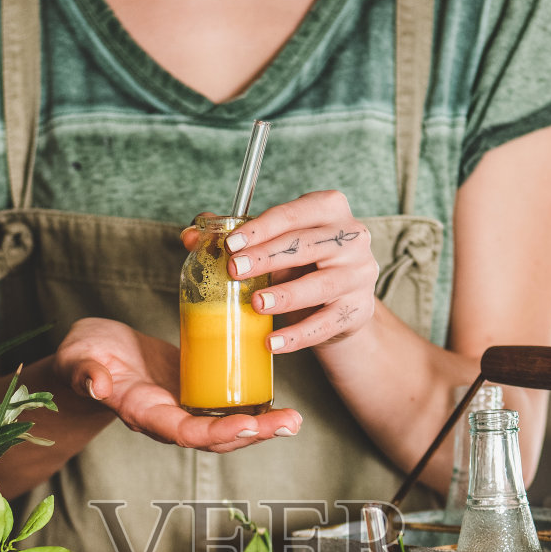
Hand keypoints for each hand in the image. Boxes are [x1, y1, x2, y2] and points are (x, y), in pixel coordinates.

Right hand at [54, 317, 300, 451]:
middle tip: (290, 422)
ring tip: (294, 418)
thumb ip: (84, 374)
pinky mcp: (195, 391)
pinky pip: (227, 404)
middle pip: (217, 437)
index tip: (248, 425)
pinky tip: (279, 399)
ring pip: (228, 424)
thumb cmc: (81, 358)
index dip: (217, 432)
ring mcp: (184, 407)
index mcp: (144, 414)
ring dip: (261, 425)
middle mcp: (169, 419)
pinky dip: (252, 406)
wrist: (91, 357)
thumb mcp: (76, 359)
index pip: (185, 432)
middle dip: (254, 433)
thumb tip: (96, 387)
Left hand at [183, 190, 377, 353]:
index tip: (231, 244)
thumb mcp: (272, 244)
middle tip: (234, 271)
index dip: (261, 229)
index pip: (294, 214)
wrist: (340, 300)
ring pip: (321, 285)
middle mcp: (353, 237)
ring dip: (286, 295)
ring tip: (256, 304)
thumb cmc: (300, 263)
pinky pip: (325, 325)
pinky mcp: (358, 311)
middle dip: (268, 258)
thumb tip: (190, 235)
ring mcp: (360, 275)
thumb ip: (234, 237)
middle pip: (307, 245)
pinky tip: (271, 343)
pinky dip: (296, 336)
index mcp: (330, 208)